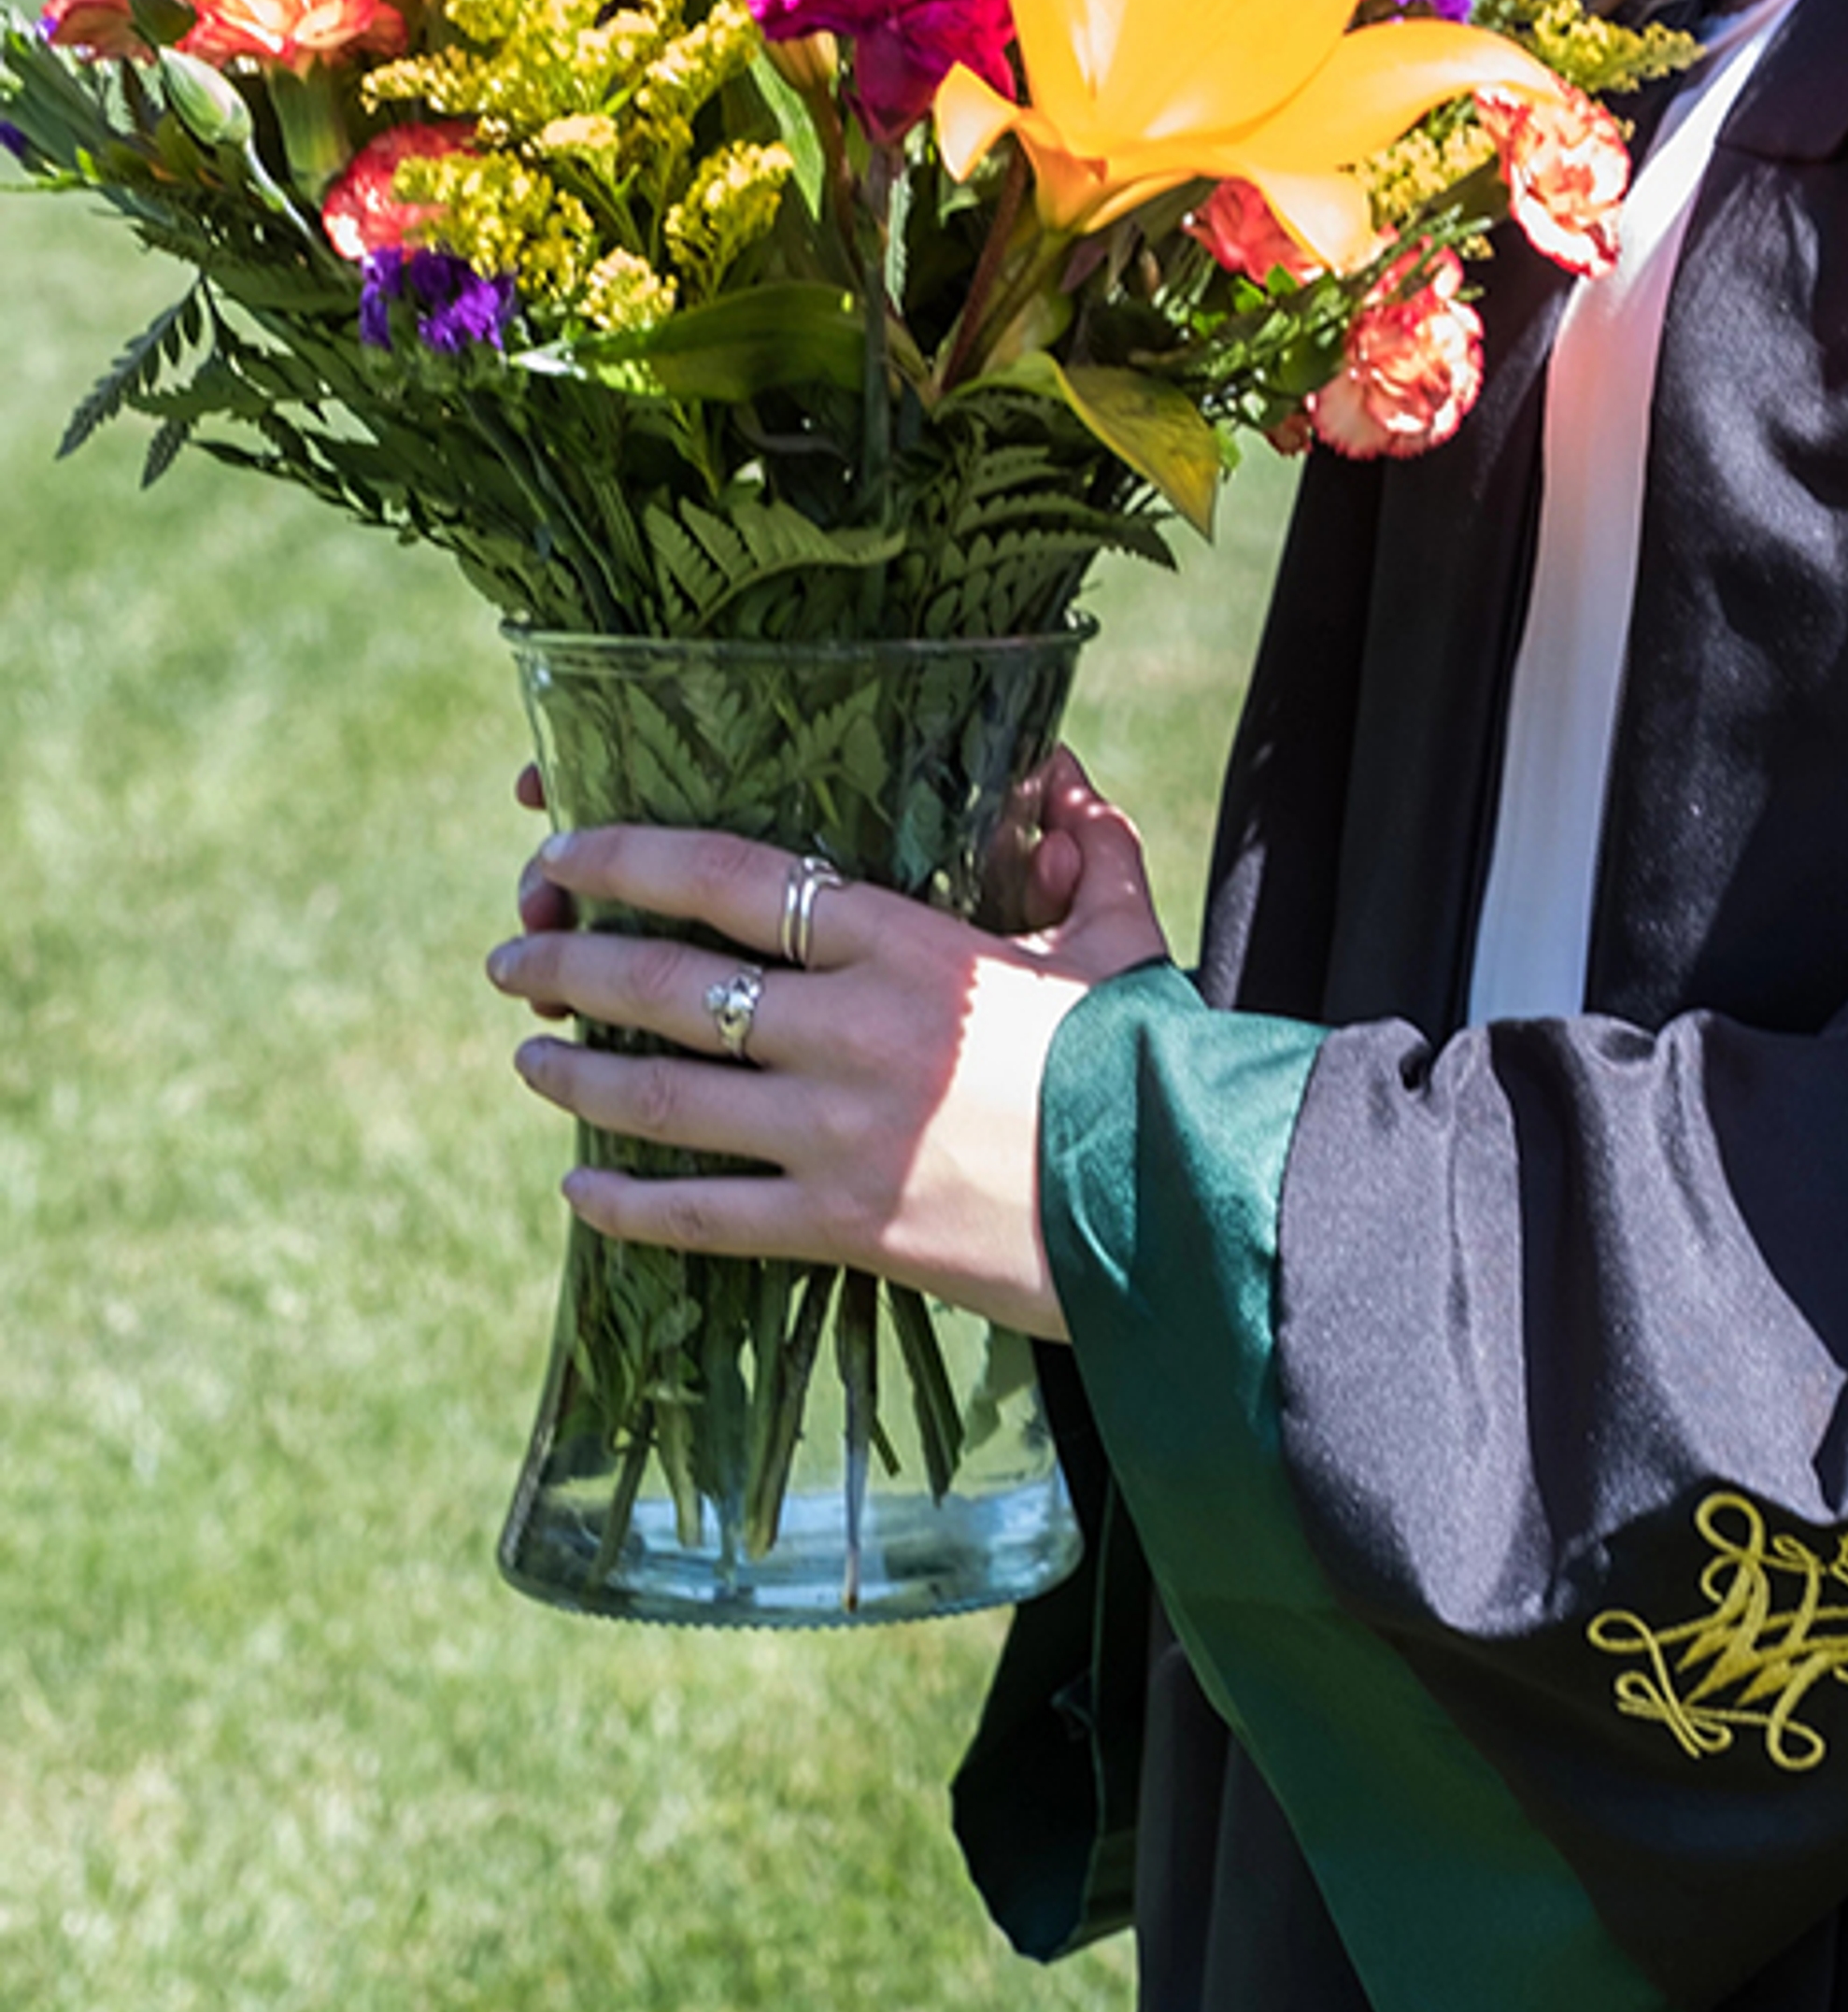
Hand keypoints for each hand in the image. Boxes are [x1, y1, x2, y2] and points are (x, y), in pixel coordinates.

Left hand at [486, 751, 1170, 1336]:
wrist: (1170, 1197)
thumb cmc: (1147, 1057)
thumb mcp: (1120, 939)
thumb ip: (1088, 855)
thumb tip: (1073, 786)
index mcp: (908, 940)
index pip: (736, 880)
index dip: (634, 859)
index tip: (567, 850)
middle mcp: (851, 1027)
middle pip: (672, 985)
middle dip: (574, 966)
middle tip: (512, 957)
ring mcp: (835, 1132)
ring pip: (667, 1097)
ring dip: (580, 1072)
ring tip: (526, 1053)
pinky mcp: (840, 1225)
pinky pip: (704, 1217)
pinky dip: (630, 1204)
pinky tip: (579, 1191)